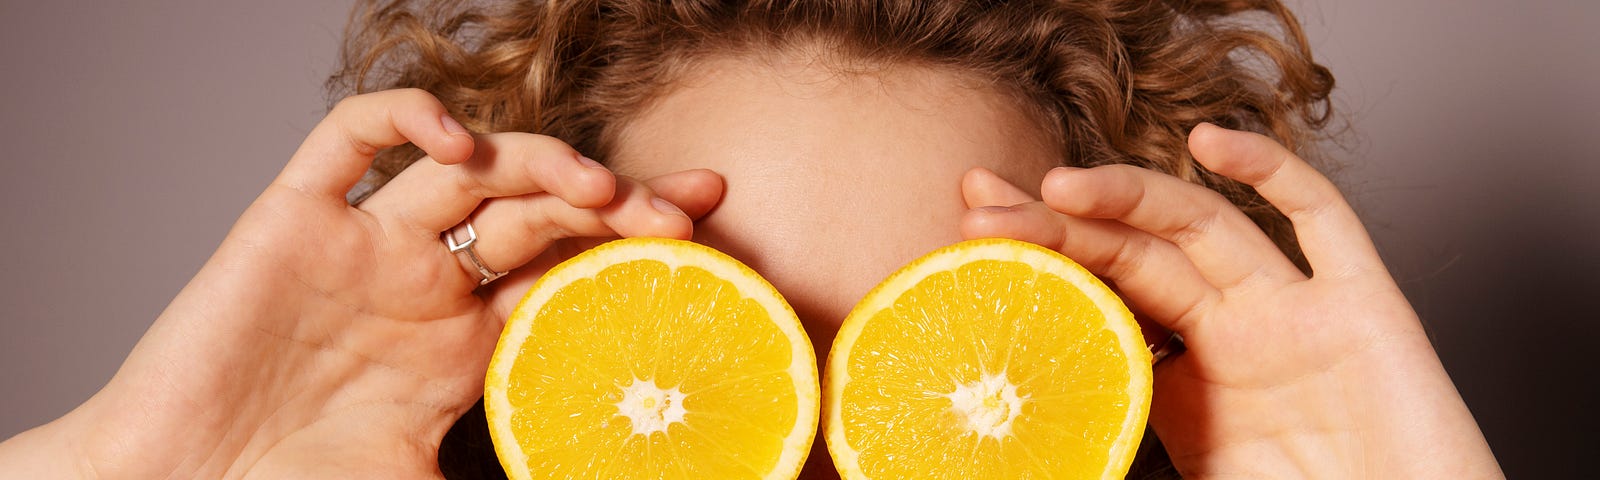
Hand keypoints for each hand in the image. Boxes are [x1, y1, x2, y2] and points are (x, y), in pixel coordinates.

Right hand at [0, 88, 723, 478]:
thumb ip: (516, 463)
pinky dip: (408, 119)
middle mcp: (427, 278)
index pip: (573, 263)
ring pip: (469, 165)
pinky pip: (351, 138)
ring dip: (539, 160)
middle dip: (619, 197)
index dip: (639, 236)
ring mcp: (366, 242)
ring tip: (597, 190)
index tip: (713, 228)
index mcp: (468, 336)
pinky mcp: (294, 217)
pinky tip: (459, 139)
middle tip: (683, 211)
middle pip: (542, 206)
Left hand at [959, 123, 1501, 477]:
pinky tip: (1212, 143)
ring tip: (1057, 186)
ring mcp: (1296, 314)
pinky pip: (1323, 222)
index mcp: (1181, 382)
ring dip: (1132, 195)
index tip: (968, 235)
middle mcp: (1233, 335)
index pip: (1096, 296)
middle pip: (1133, 253)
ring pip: (1205, 227)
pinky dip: (1273, 170)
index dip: (1037, 260)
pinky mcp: (1365, 309)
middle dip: (1056, 223)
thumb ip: (1107, 462)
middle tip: (980, 206)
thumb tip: (1022, 467)